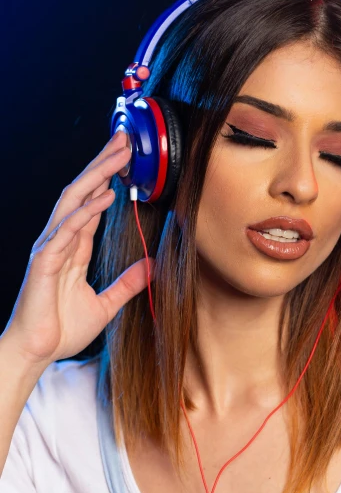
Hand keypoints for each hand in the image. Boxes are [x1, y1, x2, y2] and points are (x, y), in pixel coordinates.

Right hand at [2, 131, 153, 366]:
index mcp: (74, 248)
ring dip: (96, 175)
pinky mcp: (44, 262)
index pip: (92, 203)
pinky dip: (86, 210)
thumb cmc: (60, 330)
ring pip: (73, 201)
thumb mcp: (105, 305)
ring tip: (117, 153)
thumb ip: (127, 284)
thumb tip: (153, 266)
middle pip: (82, 192)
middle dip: (102, 164)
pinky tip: (104, 195)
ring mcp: (51, 248)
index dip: (108, 179)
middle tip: (123, 138)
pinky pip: (66, 230)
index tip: (127, 158)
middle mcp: (61, 241)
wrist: (35, 353)